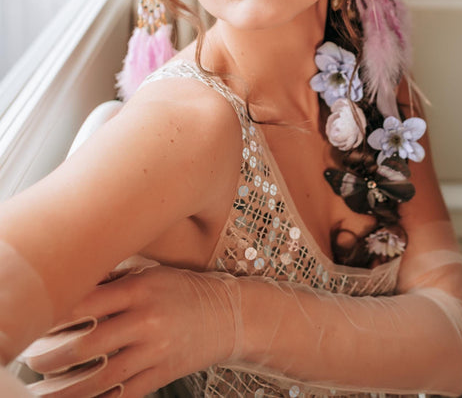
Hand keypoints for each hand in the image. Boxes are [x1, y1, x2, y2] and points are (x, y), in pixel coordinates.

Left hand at [23, 263, 236, 397]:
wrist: (230, 314)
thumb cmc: (185, 289)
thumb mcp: (152, 274)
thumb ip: (114, 279)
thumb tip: (73, 284)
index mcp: (140, 288)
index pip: (87, 302)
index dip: (55, 316)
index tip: (37, 322)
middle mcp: (146, 319)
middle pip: (87, 344)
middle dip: (53, 358)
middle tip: (34, 361)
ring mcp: (155, 351)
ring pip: (100, 378)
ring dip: (66, 389)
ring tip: (44, 391)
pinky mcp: (163, 374)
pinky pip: (124, 395)